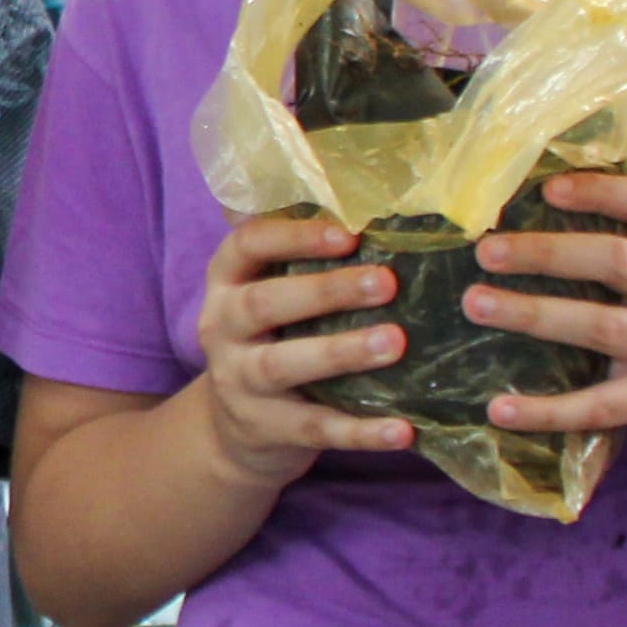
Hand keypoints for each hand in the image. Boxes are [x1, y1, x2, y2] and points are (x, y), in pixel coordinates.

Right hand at [190, 211, 416, 480]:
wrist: (233, 430)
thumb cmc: (274, 337)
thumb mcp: (271, 291)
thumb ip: (302, 254)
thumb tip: (369, 195)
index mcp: (228, 281)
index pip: (248, 245)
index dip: (295, 236)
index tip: (349, 234)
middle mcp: (223, 326)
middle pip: (264, 302)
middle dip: (327, 291)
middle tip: (387, 283)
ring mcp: (239, 381)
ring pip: (284, 365)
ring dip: (341, 352)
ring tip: (395, 343)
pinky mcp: (265, 429)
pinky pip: (315, 429)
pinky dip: (360, 431)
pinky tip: (404, 430)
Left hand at [459, 169, 626, 454]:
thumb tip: (556, 192)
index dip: (602, 191)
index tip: (550, 187)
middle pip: (617, 260)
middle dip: (548, 252)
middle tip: (487, 249)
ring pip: (599, 326)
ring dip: (532, 314)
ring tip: (475, 303)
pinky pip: (595, 406)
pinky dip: (545, 411)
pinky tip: (498, 409)